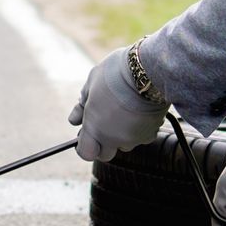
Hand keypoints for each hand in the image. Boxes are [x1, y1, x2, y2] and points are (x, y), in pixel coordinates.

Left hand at [68, 46, 166, 161]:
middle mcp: (113, 138)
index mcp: (95, 128)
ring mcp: (133, 138)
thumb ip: (81, 105)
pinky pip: (141, 137)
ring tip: (123, 113)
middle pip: (105, 154)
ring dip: (121, 135)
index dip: (84, 146)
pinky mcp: (150, 133)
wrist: (148, 71)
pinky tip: (138, 113)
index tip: (84, 136)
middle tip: (103, 124)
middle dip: (102, 143)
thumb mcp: (91, 83)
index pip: (86, 153)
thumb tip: (74, 119)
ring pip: (124, 145)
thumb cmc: (116, 73)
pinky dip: (139, 129)